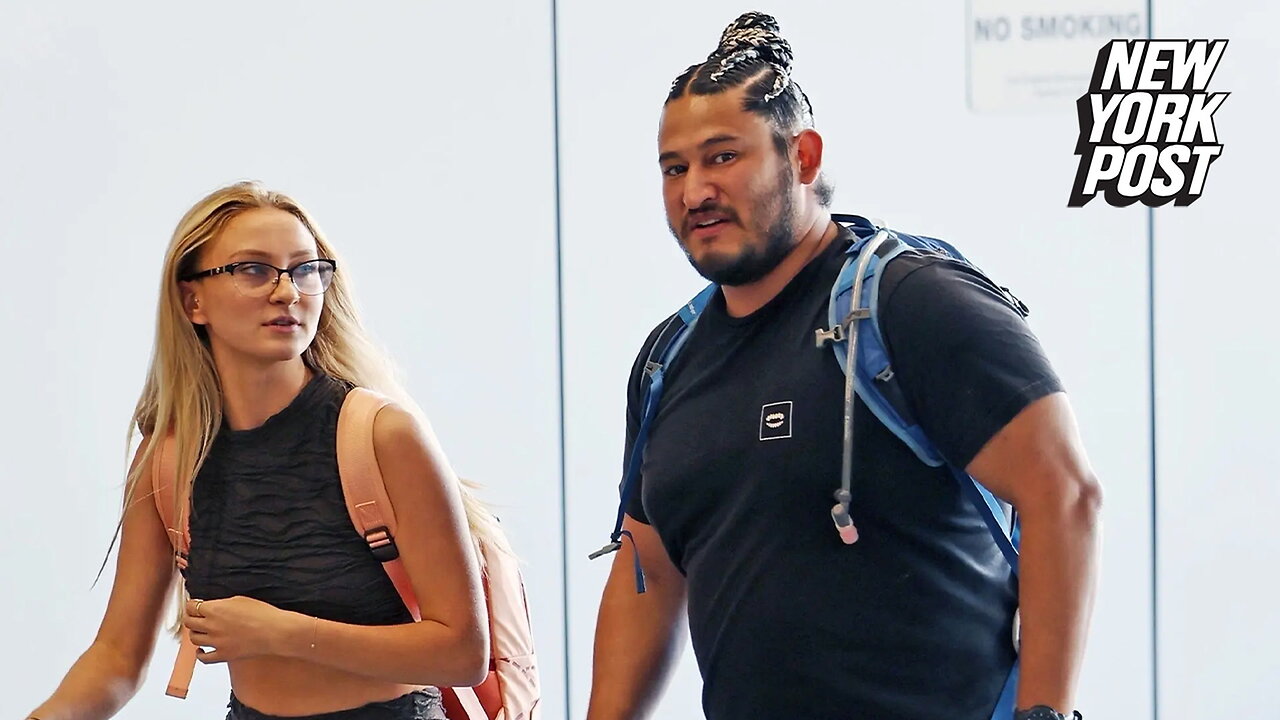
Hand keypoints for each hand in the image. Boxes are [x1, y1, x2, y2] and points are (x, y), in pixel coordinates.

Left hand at [183, 596, 298, 663]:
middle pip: (189, 623)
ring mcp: (216, 642)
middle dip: (191, 618)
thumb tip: (211, 607)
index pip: (191, 607)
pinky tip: (201, 650)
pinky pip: (203, 658)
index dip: (191, 605)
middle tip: (195, 616)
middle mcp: (211, 626)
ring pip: (194, 639)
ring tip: (200, 631)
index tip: (194, 605)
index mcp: (215, 609)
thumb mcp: (240, 599)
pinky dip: (200, 654)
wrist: (275, 631)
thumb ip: (221, 604)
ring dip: (195, 633)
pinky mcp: (223, 655)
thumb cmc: (262, 613)